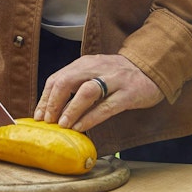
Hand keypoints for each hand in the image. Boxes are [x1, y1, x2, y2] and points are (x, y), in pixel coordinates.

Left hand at [33, 54, 164, 131]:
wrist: (152, 68)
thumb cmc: (118, 76)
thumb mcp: (95, 73)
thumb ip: (76, 84)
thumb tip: (52, 108)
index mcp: (85, 63)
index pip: (57, 78)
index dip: (45, 98)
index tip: (38, 116)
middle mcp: (97, 68)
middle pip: (67, 81)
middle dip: (53, 103)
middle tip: (47, 121)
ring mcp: (114, 80)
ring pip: (86, 92)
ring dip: (70, 110)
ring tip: (62, 125)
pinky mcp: (128, 93)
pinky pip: (106, 107)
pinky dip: (90, 118)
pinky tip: (80, 127)